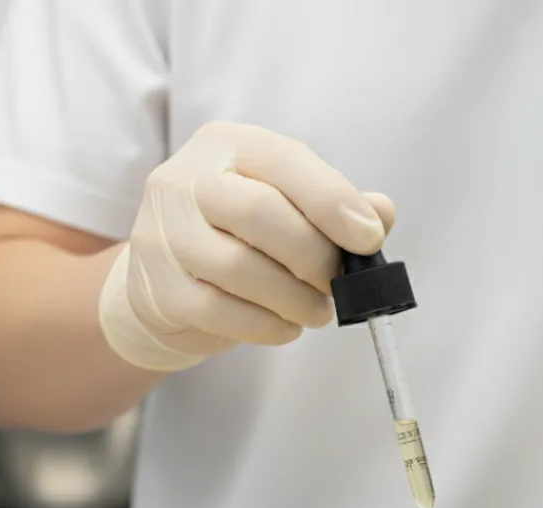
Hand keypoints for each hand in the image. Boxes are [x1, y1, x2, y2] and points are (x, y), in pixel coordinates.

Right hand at [98, 121, 394, 370]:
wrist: (163, 284)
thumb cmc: (237, 237)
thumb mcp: (285, 205)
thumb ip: (333, 205)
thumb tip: (381, 213)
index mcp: (226, 145)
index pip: (284, 161)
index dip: (333, 201)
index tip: (370, 239)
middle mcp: (185, 180)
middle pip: (259, 212)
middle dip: (313, 256)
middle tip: (336, 284)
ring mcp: (164, 234)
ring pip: (239, 268)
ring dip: (294, 299)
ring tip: (316, 311)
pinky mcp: (161, 288)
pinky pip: (221, 312)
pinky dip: (266, 326)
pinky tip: (286, 327)